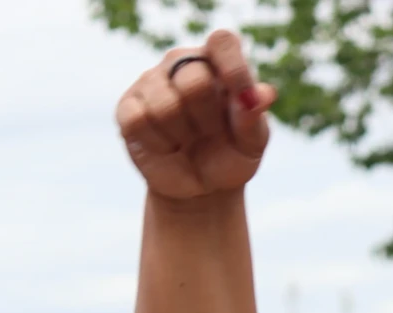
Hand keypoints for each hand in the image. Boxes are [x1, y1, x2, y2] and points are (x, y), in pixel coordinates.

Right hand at [116, 34, 276, 201]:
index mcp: (217, 62)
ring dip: (182, 135)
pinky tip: (166, 146)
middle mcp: (181, 63)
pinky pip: (139, 120)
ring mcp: (151, 82)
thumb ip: (254, 118)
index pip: (223, 42)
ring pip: (164, 103)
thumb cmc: (231, 155)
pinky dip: (159, 143)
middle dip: (208, 119)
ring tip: (187, 140)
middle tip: (209, 132)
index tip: (241, 97)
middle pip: (194, 80)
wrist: (203, 188)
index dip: (233, 67)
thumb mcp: (251, 143)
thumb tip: (264, 94)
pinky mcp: (128, 106)